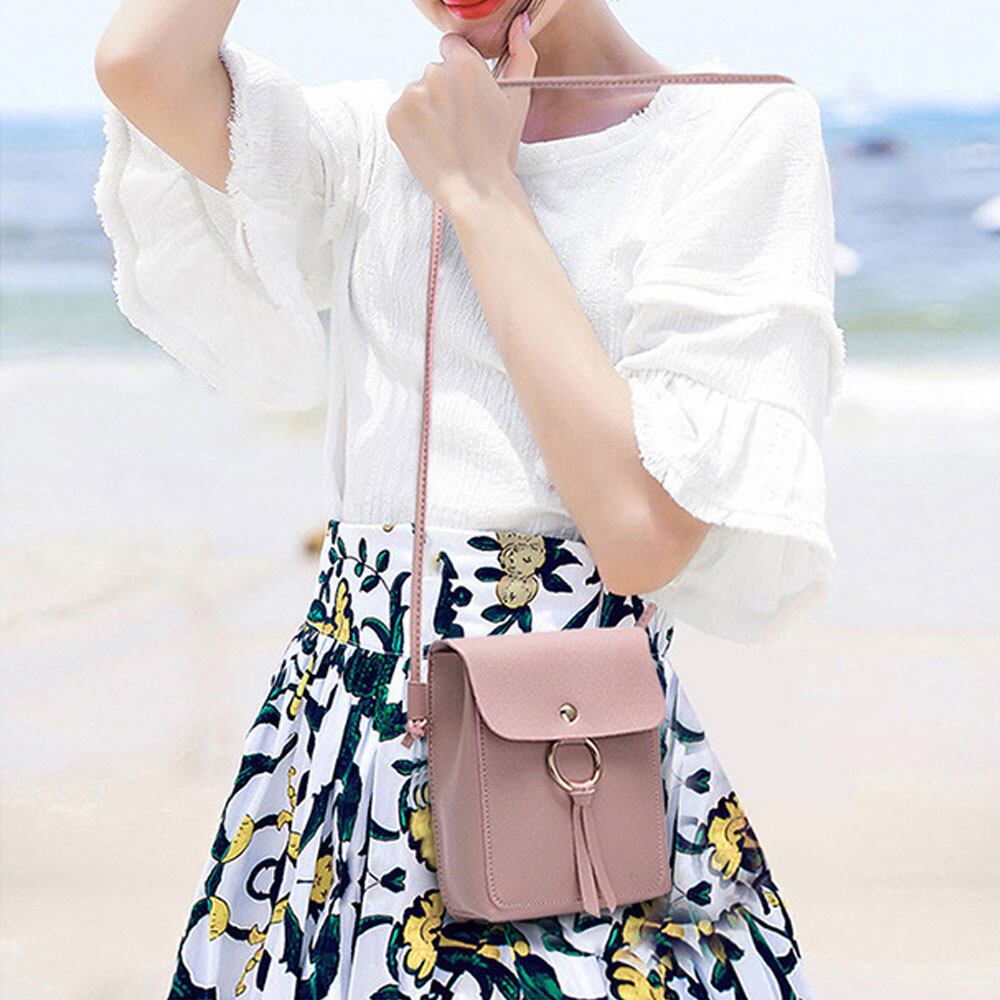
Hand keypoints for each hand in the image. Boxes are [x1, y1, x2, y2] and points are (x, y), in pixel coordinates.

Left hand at [386, 13, 537, 214]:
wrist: (477, 193)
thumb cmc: (499, 149)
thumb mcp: (517, 101)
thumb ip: (522, 55)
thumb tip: (520, 22)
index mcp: (465, 65)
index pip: (451, 47)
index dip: (459, 72)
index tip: (466, 98)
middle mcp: (435, 73)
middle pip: (434, 72)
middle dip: (444, 94)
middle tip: (460, 127)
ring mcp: (411, 95)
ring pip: (417, 93)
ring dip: (427, 111)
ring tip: (446, 139)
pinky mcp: (394, 117)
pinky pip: (401, 113)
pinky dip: (411, 127)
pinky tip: (430, 145)